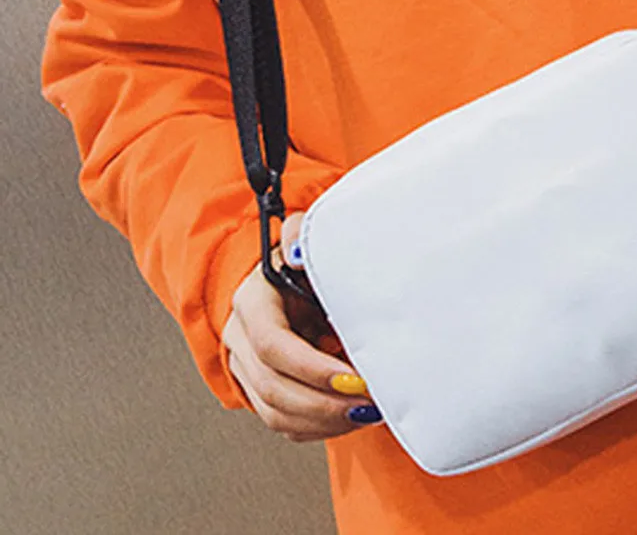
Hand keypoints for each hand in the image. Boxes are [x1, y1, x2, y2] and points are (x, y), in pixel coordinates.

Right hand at [223, 212, 380, 441]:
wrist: (291, 279)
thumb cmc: (303, 262)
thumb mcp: (304, 239)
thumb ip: (300, 237)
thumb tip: (298, 254)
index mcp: (251, 303)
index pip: (272, 344)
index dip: (312, 367)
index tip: (353, 378)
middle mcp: (241, 339)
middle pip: (272, 387)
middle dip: (324, 403)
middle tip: (368, 403)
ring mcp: (246, 369)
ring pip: (276, 413)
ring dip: (324, 421)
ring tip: (365, 413)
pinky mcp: (260, 390)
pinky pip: (284, 423)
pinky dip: (318, 428)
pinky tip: (349, 418)